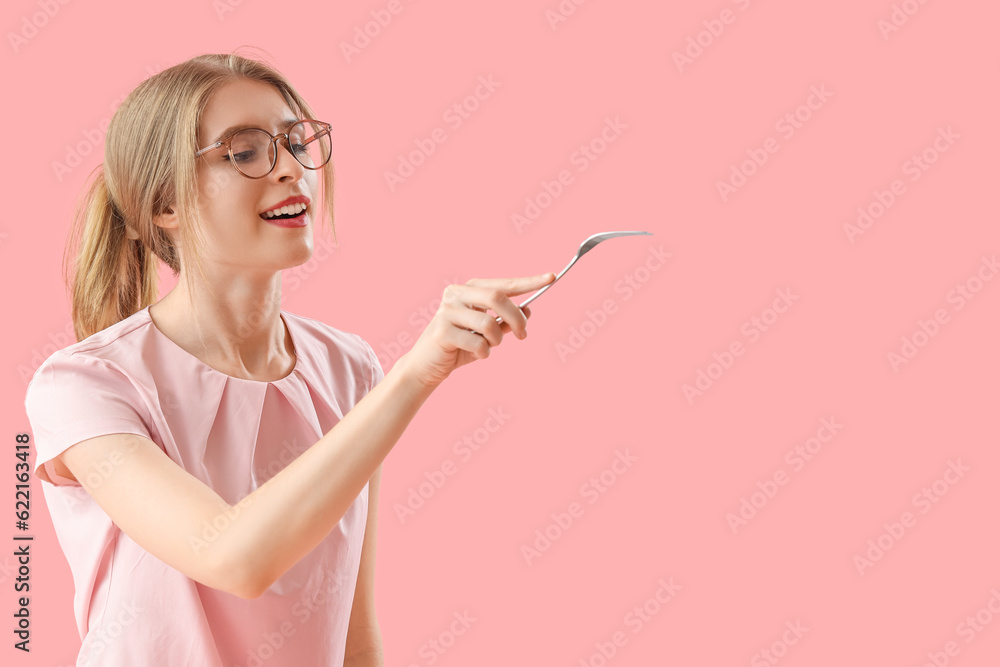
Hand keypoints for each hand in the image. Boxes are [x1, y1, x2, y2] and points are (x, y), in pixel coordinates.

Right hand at [397, 272, 556, 387]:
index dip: (528, 282)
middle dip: (516, 318)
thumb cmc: (458, 347)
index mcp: (468, 289)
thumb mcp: (486, 333)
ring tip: (489, 347)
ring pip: (489, 323)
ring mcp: (447, 311)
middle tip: (523, 335)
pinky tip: (474, 354)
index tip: (550, 278)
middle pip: (497, 298)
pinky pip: (478, 344)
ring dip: (497, 340)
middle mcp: (456, 294)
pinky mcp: (442, 331)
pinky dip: (484, 353)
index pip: (503, 284)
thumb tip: (528, 311)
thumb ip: (504, 321)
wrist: (426, 366)